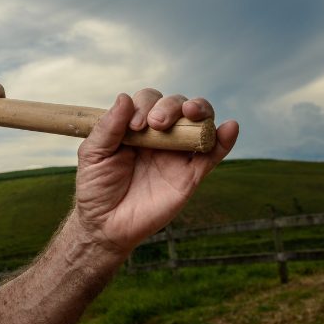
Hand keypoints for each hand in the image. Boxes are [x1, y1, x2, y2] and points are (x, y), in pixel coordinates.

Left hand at [73, 89, 238, 254]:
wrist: (107, 225)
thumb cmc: (96, 188)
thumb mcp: (93, 154)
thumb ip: (107, 127)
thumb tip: (124, 97)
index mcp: (136, 127)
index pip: (149, 100)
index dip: (145, 104)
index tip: (134, 126)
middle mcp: (159, 136)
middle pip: (177, 104)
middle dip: (170, 106)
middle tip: (156, 124)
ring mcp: (177, 154)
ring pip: (198, 123)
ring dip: (200, 110)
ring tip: (191, 113)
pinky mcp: (190, 175)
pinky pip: (212, 154)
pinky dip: (225, 139)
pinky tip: (230, 128)